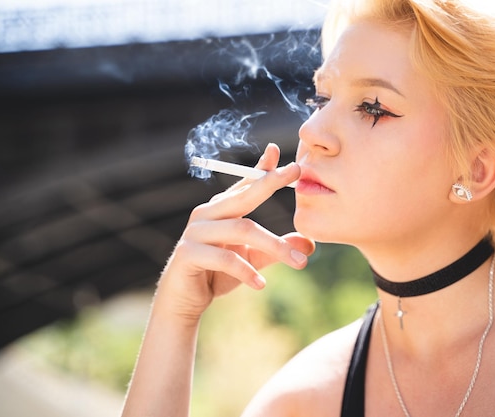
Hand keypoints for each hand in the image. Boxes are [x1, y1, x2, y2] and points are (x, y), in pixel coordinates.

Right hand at [153, 144, 314, 322]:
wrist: (184, 302)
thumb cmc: (217, 275)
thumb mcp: (253, 260)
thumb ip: (276, 249)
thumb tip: (311, 245)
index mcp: (222, 210)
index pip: (244, 184)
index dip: (261, 167)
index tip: (278, 150)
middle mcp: (207, 214)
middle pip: (243, 196)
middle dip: (271, 182)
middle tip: (296, 172)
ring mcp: (195, 232)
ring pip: (242, 229)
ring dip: (274, 245)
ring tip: (299, 263)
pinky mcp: (188, 253)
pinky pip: (224, 258)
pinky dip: (246, 271)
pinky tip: (261, 285)